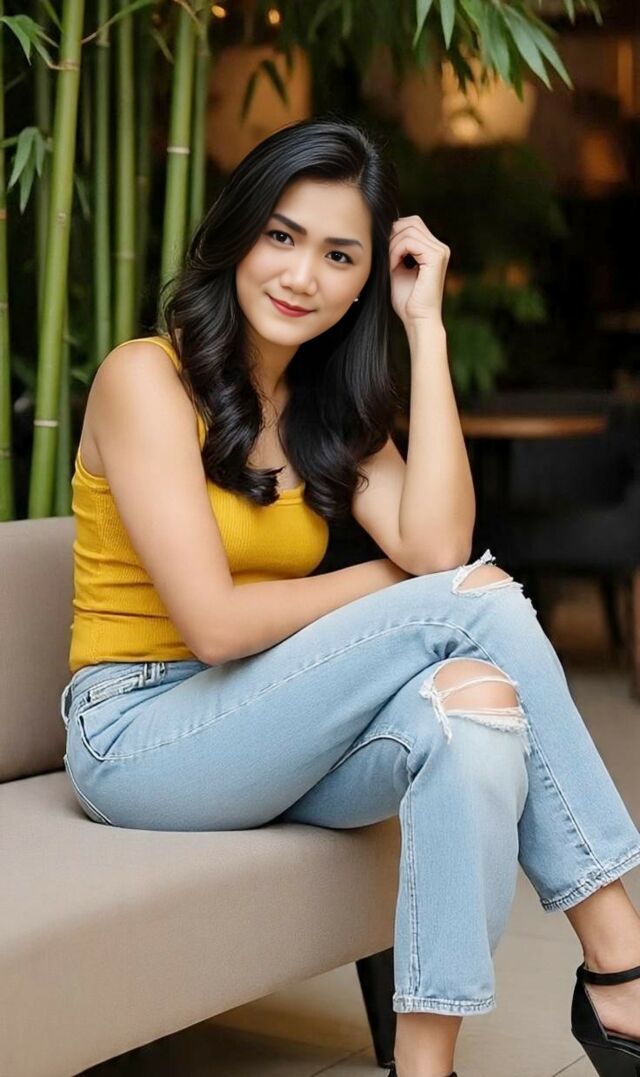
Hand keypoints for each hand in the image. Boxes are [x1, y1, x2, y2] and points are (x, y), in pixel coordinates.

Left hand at [389, 215, 449, 329]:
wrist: (417, 320)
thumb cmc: (407, 301)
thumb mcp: (398, 269)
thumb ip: (395, 250)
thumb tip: (384, 230)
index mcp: (433, 249)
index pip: (412, 224)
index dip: (394, 233)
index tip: (385, 254)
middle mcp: (440, 247)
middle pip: (411, 222)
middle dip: (393, 235)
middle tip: (385, 256)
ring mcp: (440, 251)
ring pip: (409, 229)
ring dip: (392, 245)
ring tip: (389, 264)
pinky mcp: (436, 257)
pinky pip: (409, 242)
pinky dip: (396, 251)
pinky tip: (393, 266)